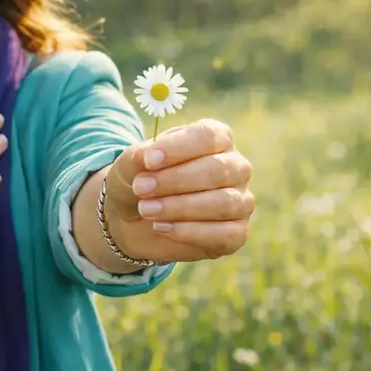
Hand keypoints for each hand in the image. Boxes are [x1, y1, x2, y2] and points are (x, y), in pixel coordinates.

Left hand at [103, 119, 254, 262]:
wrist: (135, 218)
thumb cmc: (141, 180)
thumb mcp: (130, 164)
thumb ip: (138, 157)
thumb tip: (145, 157)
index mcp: (217, 138)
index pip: (208, 136)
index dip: (179, 148)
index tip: (149, 160)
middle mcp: (235, 166)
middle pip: (217, 169)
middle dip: (175, 180)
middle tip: (141, 188)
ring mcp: (240, 200)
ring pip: (223, 202)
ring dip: (180, 207)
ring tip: (147, 210)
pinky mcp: (236, 232)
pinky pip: (225, 234)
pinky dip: (190, 232)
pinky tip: (162, 228)